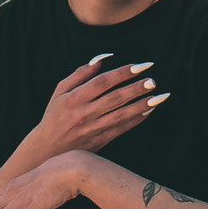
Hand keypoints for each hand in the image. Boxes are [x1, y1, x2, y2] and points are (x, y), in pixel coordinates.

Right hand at [19, 56, 165, 167]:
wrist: (48, 149)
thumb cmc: (55, 115)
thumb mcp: (60, 91)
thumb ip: (80, 74)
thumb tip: (103, 59)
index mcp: (73, 99)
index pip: (101, 83)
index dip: (122, 73)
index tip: (139, 66)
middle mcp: (83, 114)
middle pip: (114, 99)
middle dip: (136, 89)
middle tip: (153, 80)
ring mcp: (92, 129)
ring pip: (121, 115)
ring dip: (142, 105)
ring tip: (159, 96)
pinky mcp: (100, 141)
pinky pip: (122, 129)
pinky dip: (137, 119)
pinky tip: (149, 110)